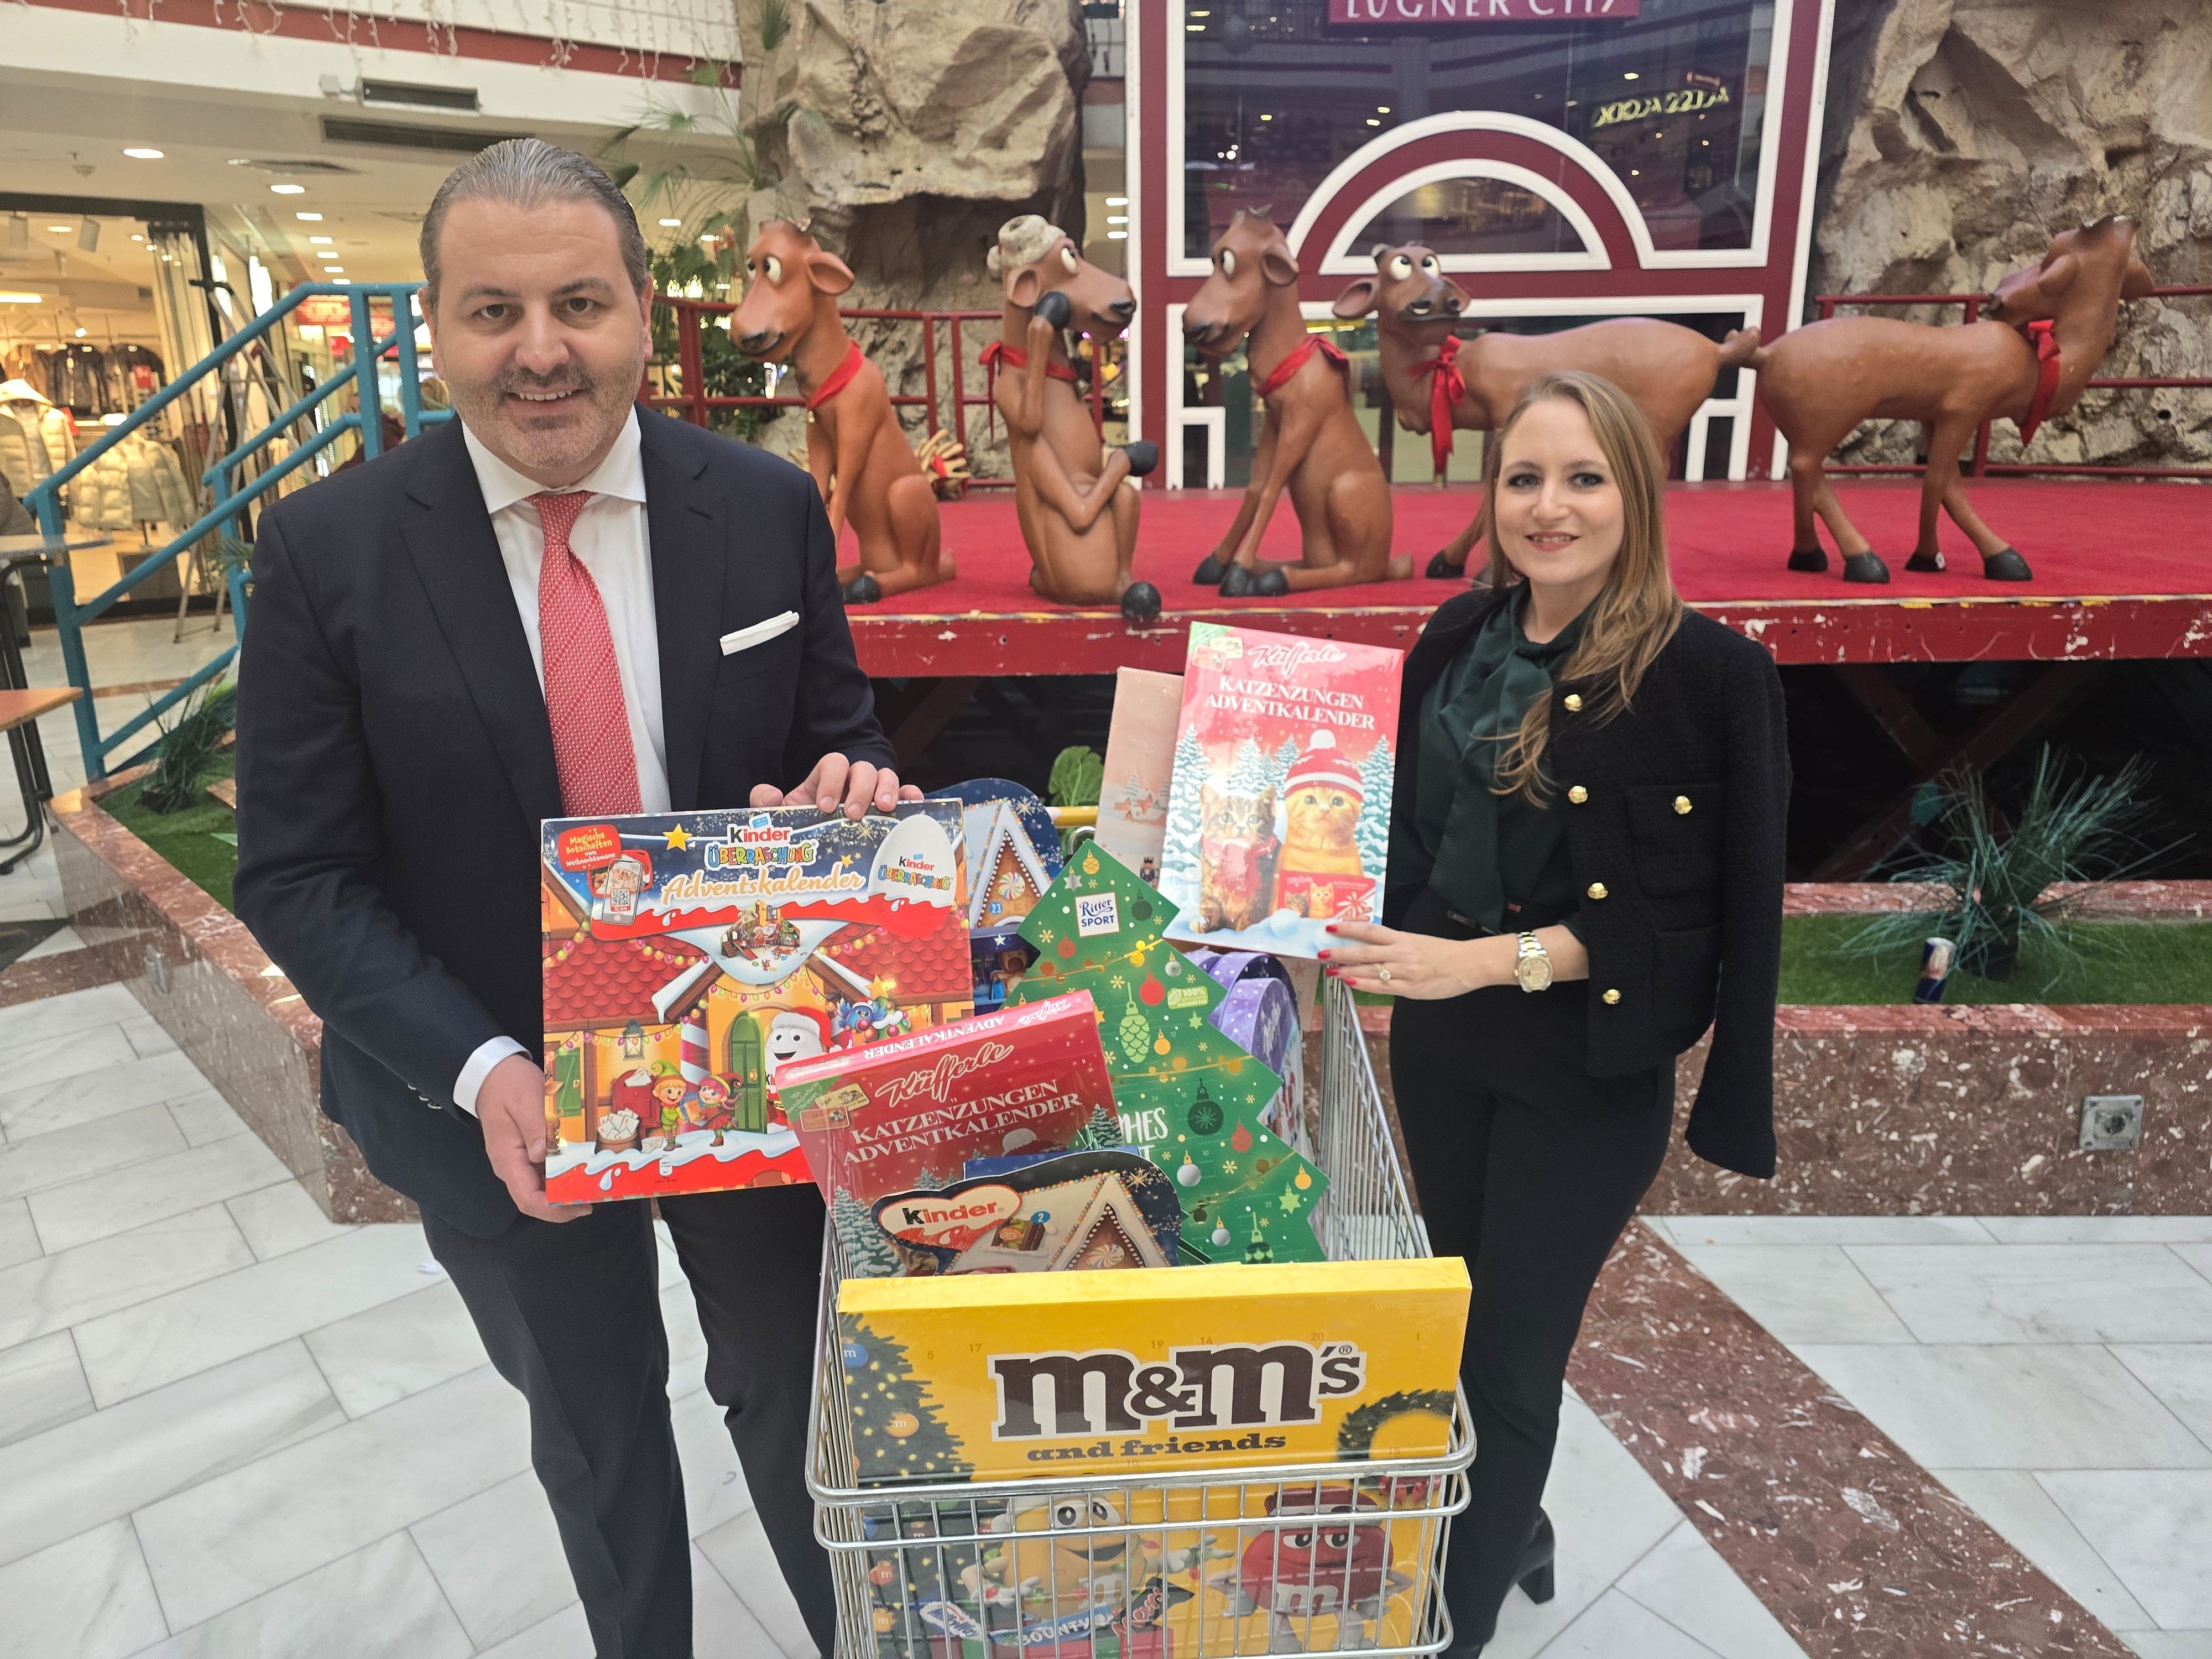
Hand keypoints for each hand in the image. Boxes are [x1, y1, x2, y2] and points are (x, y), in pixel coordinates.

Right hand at [477, 1053, 590, 1222]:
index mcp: (507, 1159)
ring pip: (544, 1187)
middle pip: (538, 1198)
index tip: (580, 1204)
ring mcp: (521, 1161)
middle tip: (596, 1193)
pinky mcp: (529, 1153)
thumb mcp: (524, 1100)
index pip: (527, 1198)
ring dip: (568, 1188)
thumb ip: (534, 1128)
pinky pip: (547, 1171)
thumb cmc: (507, 1085)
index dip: (553, 1209)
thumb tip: (543, 1155)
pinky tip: (584, 1165)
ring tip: (595, 1182)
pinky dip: (565, 1172)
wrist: (493, 1074)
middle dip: (566, 1201)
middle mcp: (512, 1166)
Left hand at [751, 753, 923, 818]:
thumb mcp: (782, 815)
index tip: (824, 806)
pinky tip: (911, 806)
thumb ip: (765, 803)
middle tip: (852, 814)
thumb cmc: (802, 826)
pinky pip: (906, 793)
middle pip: (863, 768)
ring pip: (887, 775)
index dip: (830, 780)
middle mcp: (852, 781)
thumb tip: (770, 795)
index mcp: (826, 778)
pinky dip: (911, 796)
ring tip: (883, 810)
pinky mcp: (892, 806)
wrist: (817, 843)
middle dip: (859, 788)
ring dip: (887, 789)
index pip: (832, 762)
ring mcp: (874, 792)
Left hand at [1320, 920, 1495, 999]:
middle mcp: (1401, 953)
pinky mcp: (1410, 989)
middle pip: (1365, 951)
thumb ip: (1394, 945)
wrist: (1467, 965)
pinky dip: (1365, 984)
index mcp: (1402, 938)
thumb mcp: (1416, 942)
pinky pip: (1383, 987)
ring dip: (1348, 970)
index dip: (1349, 928)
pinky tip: (1350, 982)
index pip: (1371, 931)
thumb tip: (1369, 947)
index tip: (1331, 927)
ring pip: (1371, 970)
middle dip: (1340, 952)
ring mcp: (1405, 972)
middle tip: (1320, 952)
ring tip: (1329, 970)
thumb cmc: (1442, 953)